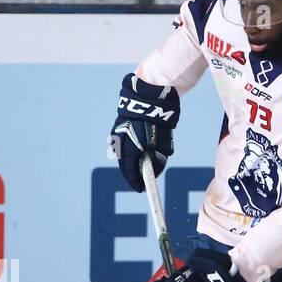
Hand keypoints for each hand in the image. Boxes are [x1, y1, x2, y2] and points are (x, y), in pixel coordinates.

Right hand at [108, 73, 179, 191]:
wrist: (151, 93)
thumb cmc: (160, 118)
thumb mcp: (163, 141)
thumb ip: (158, 158)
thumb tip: (154, 170)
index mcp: (130, 146)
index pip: (130, 170)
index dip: (135, 181)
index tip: (140, 189)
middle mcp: (120, 141)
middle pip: (124, 163)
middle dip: (132, 172)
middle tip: (139, 179)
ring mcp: (117, 133)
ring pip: (122, 152)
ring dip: (130, 160)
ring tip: (138, 166)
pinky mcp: (119, 125)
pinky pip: (122, 143)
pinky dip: (128, 149)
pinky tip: (136, 150)